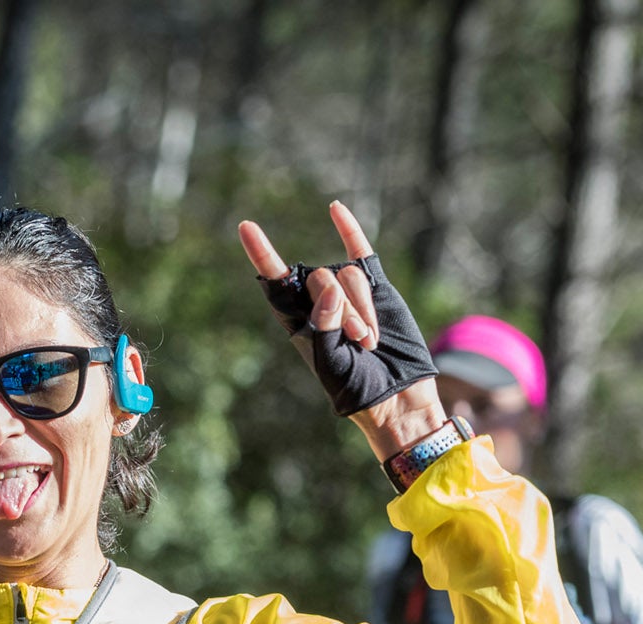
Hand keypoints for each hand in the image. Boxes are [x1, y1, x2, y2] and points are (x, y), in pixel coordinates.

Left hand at [238, 202, 448, 461]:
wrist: (396, 396)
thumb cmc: (356, 388)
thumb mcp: (332, 363)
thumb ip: (326, 326)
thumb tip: (328, 287)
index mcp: (298, 321)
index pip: (275, 282)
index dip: (262, 254)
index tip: (246, 226)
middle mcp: (318, 302)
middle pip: (319, 279)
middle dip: (342, 309)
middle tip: (358, 341)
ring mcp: (347, 293)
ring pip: (347, 274)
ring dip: (362, 308)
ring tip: (369, 340)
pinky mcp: (376, 288)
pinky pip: (359, 252)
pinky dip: (348, 230)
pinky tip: (334, 209)